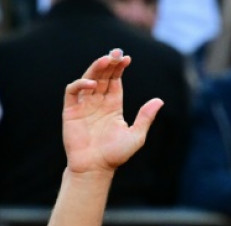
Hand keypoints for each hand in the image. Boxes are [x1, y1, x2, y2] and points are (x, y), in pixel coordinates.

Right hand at [62, 49, 163, 175]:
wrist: (95, 169)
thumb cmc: (115, 154)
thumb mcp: (136, 135)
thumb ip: (145, 117)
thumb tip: (159, 100)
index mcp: (113, 106)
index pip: (115, 81)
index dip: (120, 68)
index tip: (127, 58)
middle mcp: (98, 103)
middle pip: (103, 76)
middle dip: (109, 63)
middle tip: (116, 52)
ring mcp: (84, 106)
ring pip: (88, 79)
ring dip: (96, 68)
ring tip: (106, 59)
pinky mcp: (71, 111)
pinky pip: (73, 91)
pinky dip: (80, 84)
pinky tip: (92, 83)